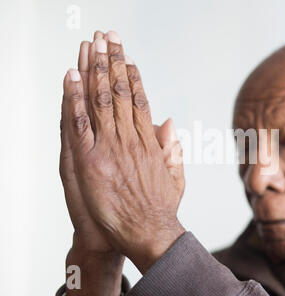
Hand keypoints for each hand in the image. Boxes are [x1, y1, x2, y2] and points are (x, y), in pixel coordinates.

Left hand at [61, 31, 184, 275]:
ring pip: (101, 100)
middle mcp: (131, 138)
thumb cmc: (162, 209)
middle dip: (112, 61)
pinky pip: (81, 124)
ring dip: (94, 69)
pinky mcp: (93, 161)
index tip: (127, 57)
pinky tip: (71, 76)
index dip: (131, 76)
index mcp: (150, 142)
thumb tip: (171, 123)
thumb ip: (173, 149)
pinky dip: (75, 98)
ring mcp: (112, 148)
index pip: (139, 101)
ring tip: (91, 43)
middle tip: (109, 36)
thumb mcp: (176, 176)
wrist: (149, 233)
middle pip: (119, 92)